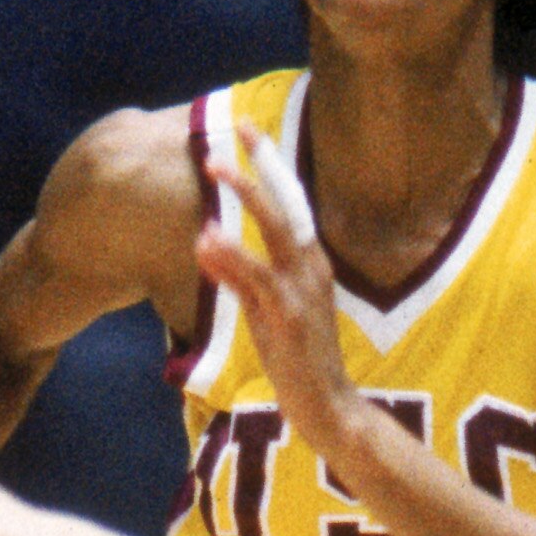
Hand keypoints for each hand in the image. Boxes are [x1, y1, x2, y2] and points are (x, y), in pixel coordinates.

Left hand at [199, 119, 356, 463]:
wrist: (329, 407)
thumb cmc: (298, 359)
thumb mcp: (266, 310)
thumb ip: (239, 275)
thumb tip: (206, 240)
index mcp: (310, 262)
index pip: (291, 202)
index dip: (271, 164)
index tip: (247, 128)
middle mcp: (311, 268)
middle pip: (286, 202)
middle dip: (261, 162)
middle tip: (233, 128)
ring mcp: (301, 291)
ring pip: (273, 230)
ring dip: (244, 194)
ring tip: (213, 165)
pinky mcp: (288, 318)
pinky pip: (256, 280)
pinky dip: (231, 257)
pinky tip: (206, 238)